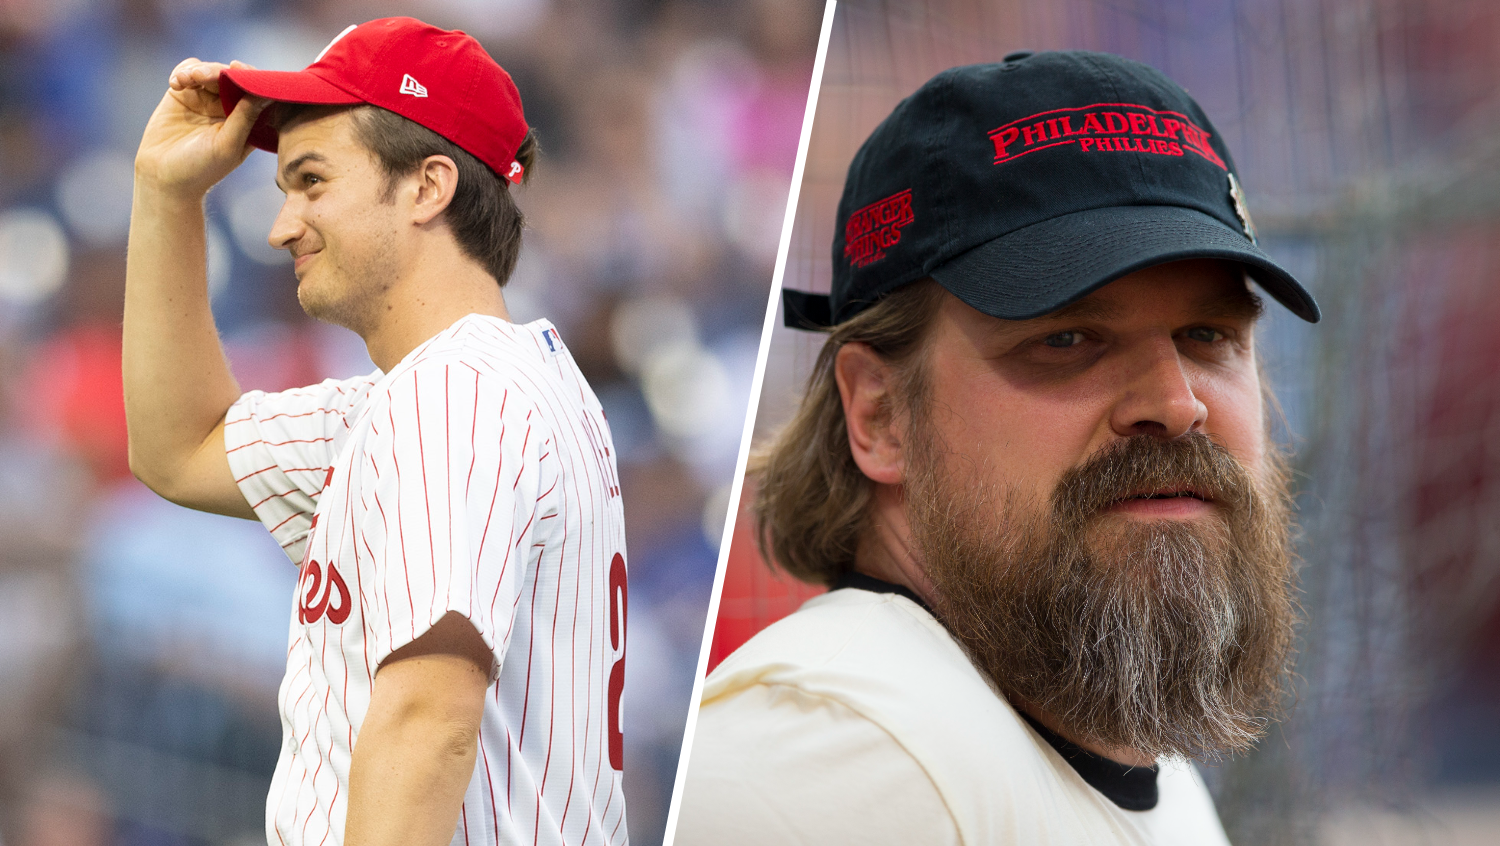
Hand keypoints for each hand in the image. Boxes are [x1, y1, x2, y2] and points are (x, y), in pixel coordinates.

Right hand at [135, 59, 267, 197]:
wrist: (164, 176)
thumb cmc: (201, 168)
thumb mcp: (227, 144)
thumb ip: (245, 118)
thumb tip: (266, 93)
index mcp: (248, 120)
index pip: (255, 91)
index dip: (249, 76)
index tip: (237, 68)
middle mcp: (229, 107)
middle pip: (230, 76)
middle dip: (216, 72)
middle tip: (201, 76)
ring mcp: (206, 99)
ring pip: (208, 70)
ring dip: (198, 70)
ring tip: (185, 80)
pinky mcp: (183, 95)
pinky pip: (187, 71)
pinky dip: (183, 72)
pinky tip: (175, 84)